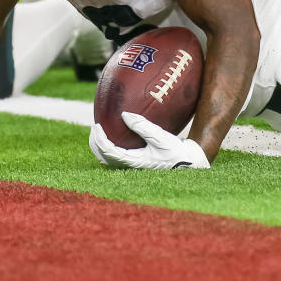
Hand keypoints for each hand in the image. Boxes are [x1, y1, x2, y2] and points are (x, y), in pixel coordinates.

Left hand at [89, 112, 209, 169]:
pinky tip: (114, 134)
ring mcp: (132, 165)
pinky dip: (109, 146)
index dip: (100, 139)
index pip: (109, 152)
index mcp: (133, 161)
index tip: (96, 126)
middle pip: (103, 157)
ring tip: (99, 131)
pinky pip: (116, 155)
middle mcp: (130, 165)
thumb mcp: (160, 137)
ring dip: (100, 145)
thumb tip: (124, 114)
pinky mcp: (136, 162)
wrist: (186, 162)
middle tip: (94, 127)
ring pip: (108, 158)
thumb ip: (142, 126)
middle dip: (95, 143)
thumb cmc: (175, 151)